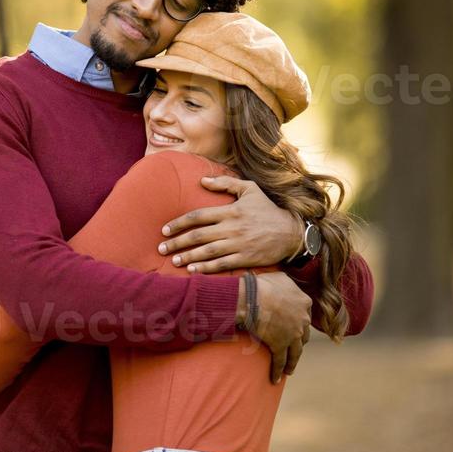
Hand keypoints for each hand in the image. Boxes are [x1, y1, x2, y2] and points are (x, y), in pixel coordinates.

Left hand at [159, 176, 302, 271]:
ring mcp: (239, 245)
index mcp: (230, 210)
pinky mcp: (245, 259)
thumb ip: (225, 183)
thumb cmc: (267, 208)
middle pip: (198, 236)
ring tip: (174, 260)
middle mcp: (232, 228)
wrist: (291, 232)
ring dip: (188, 257)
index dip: (179, 222)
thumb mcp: (250, 189)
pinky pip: (222, 265)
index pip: (198, 216)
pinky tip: (193, 271)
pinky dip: (206, 269)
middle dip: (177, 242)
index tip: (164, 229)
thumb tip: (201, 180)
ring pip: (207, 252)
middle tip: (162, 248)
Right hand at [254, 271, 311, 383]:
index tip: (296, 327)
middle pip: (304, 336)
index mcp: (304, 302)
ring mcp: (293, 334)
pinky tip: (274, 379)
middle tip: (293, 349)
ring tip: (289, 371)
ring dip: (292, 363)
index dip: (300, 322)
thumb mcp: (280, 278)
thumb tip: (285, 283)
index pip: (305, 315)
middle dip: (299, 343)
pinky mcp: (281, 345)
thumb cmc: (264, 284)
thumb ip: (287, 283)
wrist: (254, 297)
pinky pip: (280, 361)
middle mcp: (302, 319)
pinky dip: (277, 371)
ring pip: (296, 352)